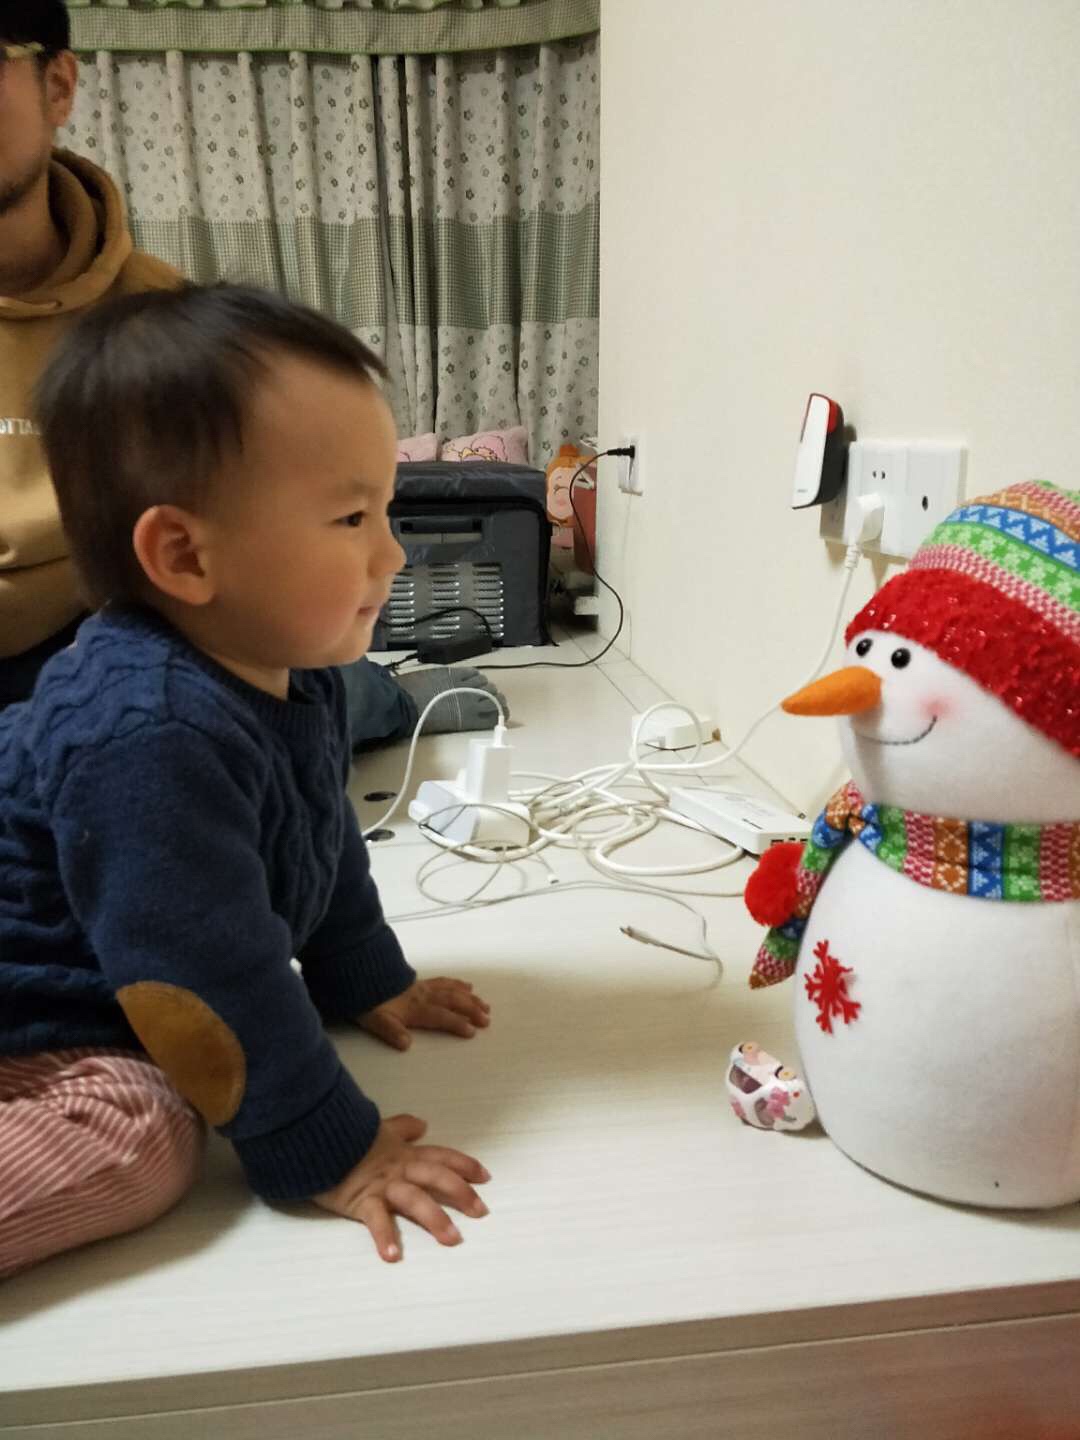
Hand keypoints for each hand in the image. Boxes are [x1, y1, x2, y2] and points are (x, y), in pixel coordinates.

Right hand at [313, 1114, 489, 1260]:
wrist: (315, 1137)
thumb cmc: (345, 1134)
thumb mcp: (379, 1127)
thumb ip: (402, 1127)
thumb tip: (422, 1124)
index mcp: (404, 1152)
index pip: (441, 1156)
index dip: (464, 1165)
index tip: (485, 1176)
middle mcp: (399, 1168)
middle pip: (437, 1177)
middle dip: (461, 1193)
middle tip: (481, 1211)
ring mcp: (382, 1185)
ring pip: (415, 1199)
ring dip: (435, 1219)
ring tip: (452, 1239)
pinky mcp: (361, 1200)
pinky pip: (375, 1220)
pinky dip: (384, 1237)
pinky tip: (393, 1256)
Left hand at [356, 977, 490, 1050]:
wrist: (359, 975)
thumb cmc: (368, 1003)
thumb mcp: (375, 1021)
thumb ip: (391, 1032)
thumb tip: (407, 1044)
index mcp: (415, 1008)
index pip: (440, 1016)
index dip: (457, 1023)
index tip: (473, 1031)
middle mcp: (423, 996)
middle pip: (452, 1002)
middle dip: (471, 1010)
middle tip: (487, 1019)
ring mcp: (422, 987)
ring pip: (452, 991)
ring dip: (469, 998)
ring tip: (484, 1004)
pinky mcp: (419, 981)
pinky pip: (443, 981)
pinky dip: (457, 984)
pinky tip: (465, 985)